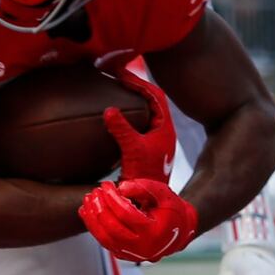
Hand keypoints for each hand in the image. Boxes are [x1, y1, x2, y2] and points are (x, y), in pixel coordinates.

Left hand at [79, 179, 196, 262]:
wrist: (179, 231)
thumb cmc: (171, 211)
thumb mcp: (163, 193)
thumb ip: (144, 187)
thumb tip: (121, 188)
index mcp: (154, 233)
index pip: (126, 214)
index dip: (113, 198)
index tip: (106, 185)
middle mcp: (143, 248)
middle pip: (113, 228)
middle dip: (100, 207)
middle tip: (96, 191)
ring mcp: (132, 255)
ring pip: (104, 238)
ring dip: (92, 218)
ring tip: (88, 199)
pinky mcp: (124, 255)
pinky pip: (104, 242)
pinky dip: (93, 227)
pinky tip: (87, 212)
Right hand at [98, 61, 175, 180]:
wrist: (147, 200)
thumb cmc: (144, 176)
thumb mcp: (132, 150)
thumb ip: (121, 129)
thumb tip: (109, 109)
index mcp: (165, 127)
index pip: (155, 95)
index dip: (138, 82)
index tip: (120, 73)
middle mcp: (162, 131)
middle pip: (151, 99)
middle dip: (134, 85)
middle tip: (115, 74)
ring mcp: (154, 139)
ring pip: (144, 110)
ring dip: (131, 98)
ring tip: (114, 87)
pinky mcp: (144, 147)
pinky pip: (137, 122)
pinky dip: (126, 112)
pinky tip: (112, 112)